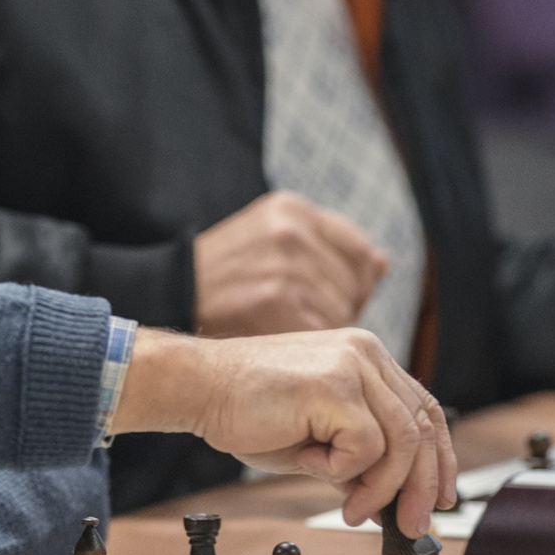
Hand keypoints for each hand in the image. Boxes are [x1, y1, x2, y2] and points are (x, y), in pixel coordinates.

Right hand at [112, 327, 456, 532]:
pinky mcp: (334, 385)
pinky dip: (343, 471)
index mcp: (366, 357)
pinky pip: (366, 445)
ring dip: (381, 487)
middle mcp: (366, 353)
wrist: (197, 388)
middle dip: (421, 485)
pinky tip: (311, 466)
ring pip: (403, 439)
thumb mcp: (317, 439)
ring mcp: (353, 365)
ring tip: (352, 508)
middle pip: (423, 426)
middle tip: (409, 524)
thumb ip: (358, 459)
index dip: (440, 458)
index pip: (425, 409)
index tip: (441, 496)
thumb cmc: (246, 410)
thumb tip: (394, 502)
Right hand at [192, 191, 388, 337]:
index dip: (356, 284)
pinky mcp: (277, 305)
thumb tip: (383, 264)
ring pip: (342, 311)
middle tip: (303, 321)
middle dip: (340, 309)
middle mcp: (292, 232)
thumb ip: (327, 245)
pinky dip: (312, 345)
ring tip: (289, 330)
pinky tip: (286, 343)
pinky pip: (324, 332)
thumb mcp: (271, 236)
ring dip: (324, 329)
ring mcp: (285, 268)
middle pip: (354, 285)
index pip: (360, 252)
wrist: (171, 296)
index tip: (333, 300)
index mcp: (293, 209)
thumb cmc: (226, 274)